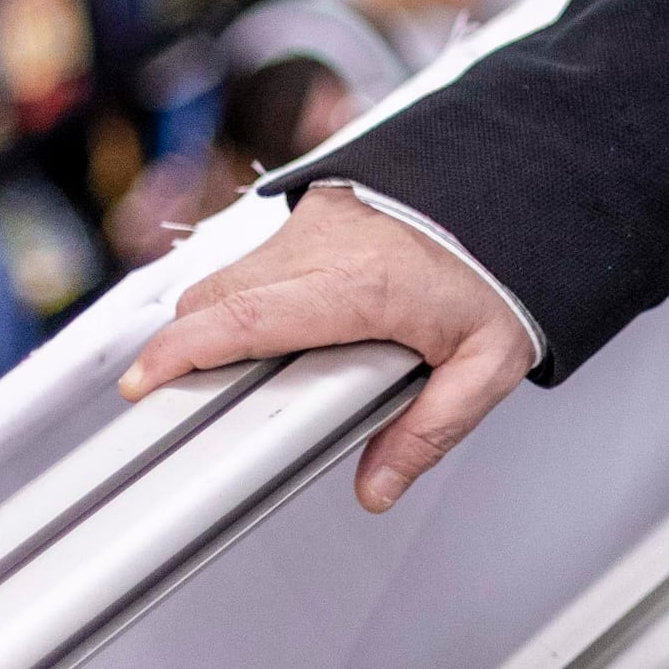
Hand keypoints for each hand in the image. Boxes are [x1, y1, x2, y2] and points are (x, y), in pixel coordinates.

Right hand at [122, 185, 534, 512]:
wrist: (524, 182)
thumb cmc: (508, 267)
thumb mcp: (489, 361)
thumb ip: (431, 429)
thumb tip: (378, 486)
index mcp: (363, 283)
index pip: (246, 317)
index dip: (184, 350)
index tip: (145, 382)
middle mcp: (328, 243)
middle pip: (219, 298)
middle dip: (197, 344)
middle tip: (197, 392)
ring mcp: (318, 216)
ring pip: (234, 274)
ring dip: (230, 316)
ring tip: (265, 360)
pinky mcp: (318, 203)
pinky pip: (262, 254)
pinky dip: (259, 288)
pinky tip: (295, 318)